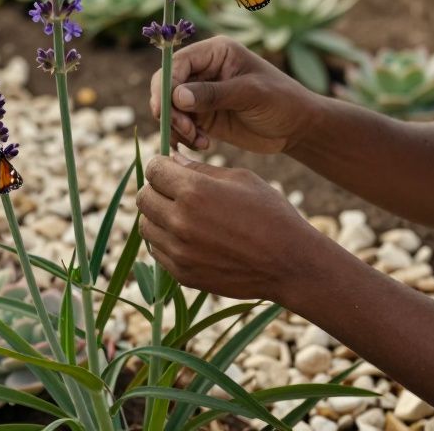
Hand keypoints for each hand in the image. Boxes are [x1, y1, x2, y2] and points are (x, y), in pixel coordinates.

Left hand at [137, 152, 331, 300]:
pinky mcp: (182, 274)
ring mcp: (179, 251)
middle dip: (156, 189)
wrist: (289, 264)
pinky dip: (165, 241)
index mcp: (194, 191)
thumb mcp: (241, 179)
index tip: (170, 168)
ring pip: (145, 226)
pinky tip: (188, 236)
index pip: (153, 170)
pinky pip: (157, 251)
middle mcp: (180, 221)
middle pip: (143, 198)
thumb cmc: (270, 214)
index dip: (161, 165)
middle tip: (175, 190)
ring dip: (158, 216)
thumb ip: (201, 169)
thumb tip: (173, 160)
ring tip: (182, 214)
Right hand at [149, 36, 316, 153]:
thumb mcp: (251, 94)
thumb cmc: (282, 101)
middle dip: (170, 111)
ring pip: (170, 109)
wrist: (297, 127)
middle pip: (166, 86)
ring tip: (200, 142)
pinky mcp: (202, 116)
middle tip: (187, 131)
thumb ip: (214, 94)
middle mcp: (203, 70)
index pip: (176, 64)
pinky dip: (184, 137)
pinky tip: (202, 145)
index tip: (169, 111)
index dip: (166, 86)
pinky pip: (180, 126)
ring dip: (177, 128)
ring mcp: (200, 94)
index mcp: (214, 52)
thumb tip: (177, 97)